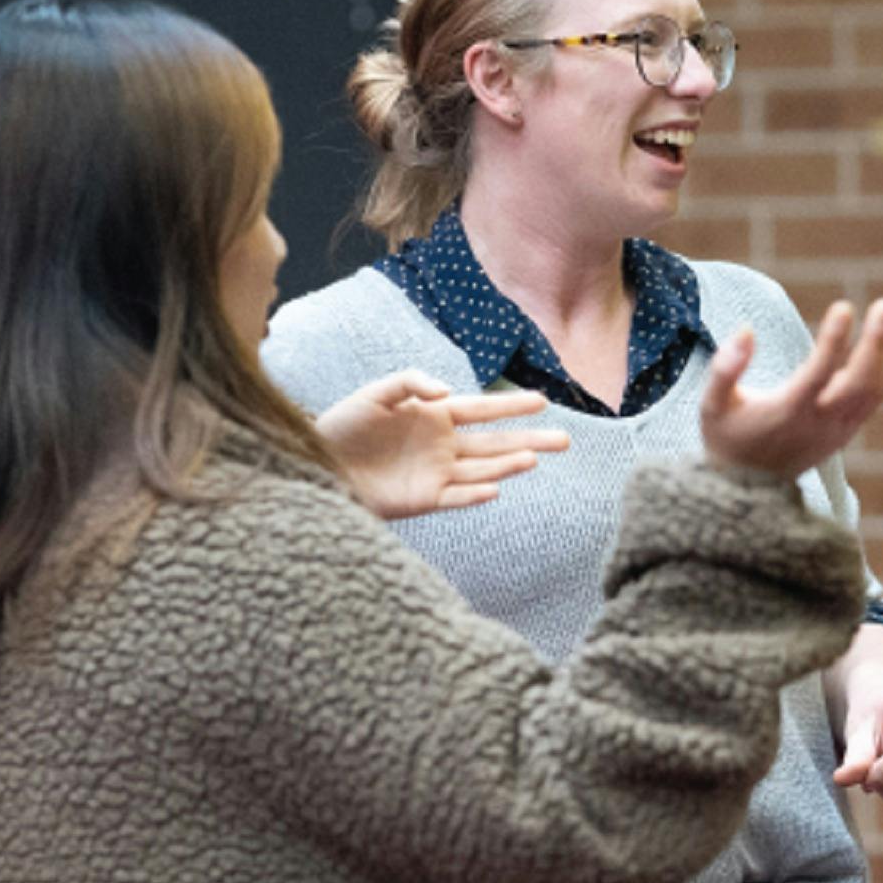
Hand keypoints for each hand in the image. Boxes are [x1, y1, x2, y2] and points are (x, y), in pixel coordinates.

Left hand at [316, 371, 569, 518]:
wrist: (317, 464)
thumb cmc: (346, 425)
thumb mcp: (377, 393)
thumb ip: (411, 382)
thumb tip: (447, 392)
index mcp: (437, 416)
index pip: (483, 409)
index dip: (511, 405)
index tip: (542, 401)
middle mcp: (444, 445)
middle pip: (496, 442)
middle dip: (530, 439)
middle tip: (564, 440)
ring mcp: (437, 473)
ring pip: (483, 469)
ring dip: (508, 465)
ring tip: (533, 458)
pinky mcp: (424, 499)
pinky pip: (457, 497)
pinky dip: (475, 493)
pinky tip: (494, 488)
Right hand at [701, 298, 882, 478]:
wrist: (746, 490)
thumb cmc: (727, 436)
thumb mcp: (713, 404)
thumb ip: (724, 368)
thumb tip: (746, 329)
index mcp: (787, 412)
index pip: (818, 373)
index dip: (833, 340)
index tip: (844, 307)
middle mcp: (819, 423)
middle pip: (859, 381)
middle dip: (875, 340)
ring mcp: (836, 430)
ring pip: (872, 390)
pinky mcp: (844, 433)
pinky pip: (873, 400)